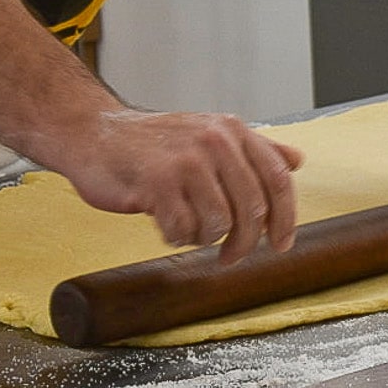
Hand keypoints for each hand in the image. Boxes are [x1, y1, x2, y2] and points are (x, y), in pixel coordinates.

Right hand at [62, 109, 303, 263]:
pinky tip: (164, 222)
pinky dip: (176, 236)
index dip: (285, 219)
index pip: (277, 180)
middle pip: (252, 209)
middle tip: (230, 257)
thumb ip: (253, 150)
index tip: (281, 245)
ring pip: (219, 223)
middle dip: (244, 243)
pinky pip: (184, 229)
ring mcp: (186, 161)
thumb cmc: (152, 144)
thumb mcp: (208, 134)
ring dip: (203, 237)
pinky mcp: (157, 183)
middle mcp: (215, 141)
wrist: (90, 134)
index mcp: (233, 131)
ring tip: (186, 224)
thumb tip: (297, 161)